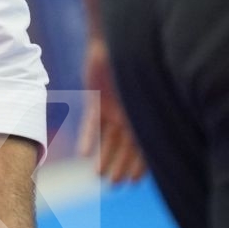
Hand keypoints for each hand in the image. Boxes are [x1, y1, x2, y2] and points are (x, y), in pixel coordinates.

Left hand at [78, 36, 144, 184]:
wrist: (111, 43)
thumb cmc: (132, 68)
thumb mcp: (137, 97)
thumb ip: (139, 120)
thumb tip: (145, 147)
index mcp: (143, 115)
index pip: (143, 146)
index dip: (140, 165)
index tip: (135, 182)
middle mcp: (129, 114)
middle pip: (124, 146)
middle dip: (120, 165)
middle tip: (114, 184)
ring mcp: (113, 107)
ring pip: (108, 139)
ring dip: (104, 157)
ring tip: (99, 177)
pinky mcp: (96, 100)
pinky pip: (91, 123)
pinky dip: (87, 138)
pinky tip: (83, 154)